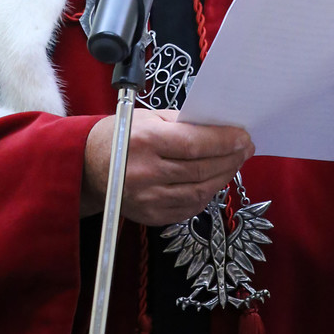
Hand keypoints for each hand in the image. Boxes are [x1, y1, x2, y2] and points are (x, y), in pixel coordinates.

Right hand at [82, 108, 253, 224]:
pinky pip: (189, 207)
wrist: (88, 166)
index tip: (244, 137)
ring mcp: (148, 199)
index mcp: (145, 142)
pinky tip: (214, 180)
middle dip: (231, 158)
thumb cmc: (120, 135)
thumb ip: (182, 123)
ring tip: (234, 163)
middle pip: (201, 170)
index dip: (224, 142)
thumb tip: (218, 127)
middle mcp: (145, 173)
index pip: (195, 144)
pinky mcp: (150, 216)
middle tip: (246, 148)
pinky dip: (207, 193)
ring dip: (224, 177)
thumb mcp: (148, 118)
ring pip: (200, 191)